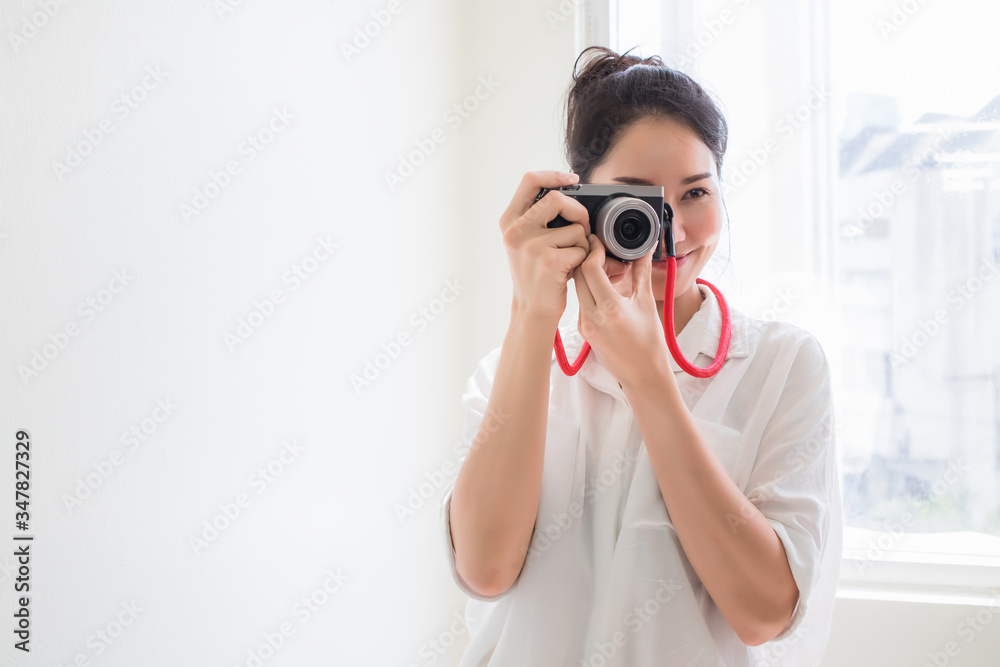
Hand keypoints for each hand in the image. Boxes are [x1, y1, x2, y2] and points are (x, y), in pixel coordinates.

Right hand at [499, 171, 591, 322]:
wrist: (532, 309)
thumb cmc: (536, 274)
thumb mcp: (526, 242)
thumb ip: (538, 217)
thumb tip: (568, 189)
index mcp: (509, 222)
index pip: (530, 180)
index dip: (554, 175)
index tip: (572, 179)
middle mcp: (516, 232)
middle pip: (557, 199)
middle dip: (579, 212)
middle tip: (582, 228)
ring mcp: (531, 247)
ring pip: (575, 228)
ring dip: (582, 243)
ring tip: (570, 259)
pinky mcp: (550, 262)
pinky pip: (582, 248)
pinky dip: (584, 258)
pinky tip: (571, 270)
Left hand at [573, 234, 672, 387]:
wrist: (643, 375)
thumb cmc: (650, 344)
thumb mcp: (646, 304)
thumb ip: (641, 273)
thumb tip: (644, 249)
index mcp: (610, 309)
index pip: (589, 269)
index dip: (592, 250)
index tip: (598, 240)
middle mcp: (592, 318)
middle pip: (578, 276)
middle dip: (587, 258)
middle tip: (600, 249)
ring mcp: (585, 325)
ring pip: (578, 289)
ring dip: (587, 274)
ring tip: (605, 268)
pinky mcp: (583, 330)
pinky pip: (581, 302)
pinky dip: (589, 290)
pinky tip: (603, 288)